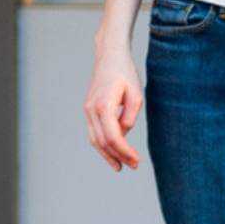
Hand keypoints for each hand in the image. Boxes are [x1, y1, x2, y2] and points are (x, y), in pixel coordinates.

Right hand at [84, 43, 143, 170]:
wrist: (109, 57)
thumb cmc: (125, 74)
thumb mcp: (136, 93)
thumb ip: (130, 114)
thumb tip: (124, 131)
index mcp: (103, 105)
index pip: (112, 136)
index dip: (124, 152)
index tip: (136, 161)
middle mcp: (91, 109)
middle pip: (102, 141)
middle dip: (118, 156)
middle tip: (134, 166)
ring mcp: (88, 110)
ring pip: (95, 139)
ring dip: (108, 155)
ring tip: (121, 166)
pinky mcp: (89, 111)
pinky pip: (94, 133)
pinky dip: (103, 146)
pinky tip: (113, 154)